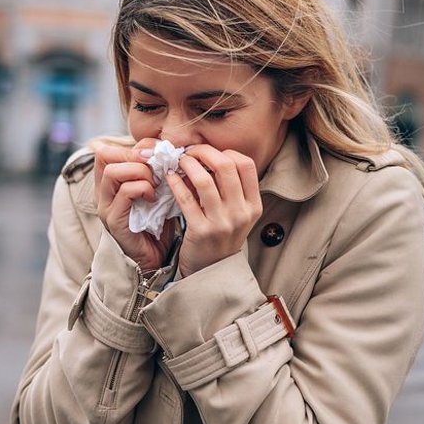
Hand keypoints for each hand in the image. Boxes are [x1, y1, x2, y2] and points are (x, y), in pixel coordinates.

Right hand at [91, 138, 175, 271]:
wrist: (154, 260)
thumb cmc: (156, 224)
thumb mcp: (155, 192)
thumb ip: (154, 172)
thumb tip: (166, 149)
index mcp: (108, 184)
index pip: (107, 150)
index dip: (134, 146)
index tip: (157, 154)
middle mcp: (101, 193)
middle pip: (105, 155)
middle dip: (136, 156)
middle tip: (157, 168)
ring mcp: (105, 207)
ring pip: (114, 171)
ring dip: (140, 172)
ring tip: (155, 184)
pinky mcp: (114, 220)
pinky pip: (125, 192)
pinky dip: (143, 189)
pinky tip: (154, 198)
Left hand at [166, 145, 262, 276]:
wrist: (212, 272)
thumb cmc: (222, 237)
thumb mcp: (237, 215)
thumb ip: (231, 189)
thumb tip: (209, 156)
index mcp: (253, 206)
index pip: (246, 165)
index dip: (227, 152)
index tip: (211, 153)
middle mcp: (241, 213)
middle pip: (226, 166)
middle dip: (205, 152)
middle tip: (191, 151)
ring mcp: (222, 223)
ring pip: (205, 179)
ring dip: (188, 164)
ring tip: (180, 162)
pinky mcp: (201, 231)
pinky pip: (186, 198)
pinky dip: (176, 183)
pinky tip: (170, 177)